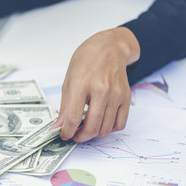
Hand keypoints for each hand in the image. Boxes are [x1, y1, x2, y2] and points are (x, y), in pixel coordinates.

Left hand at [52, 27, 139, 142]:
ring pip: (106, 128)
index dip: (67, 132)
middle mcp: (101, 90)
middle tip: (75, 136)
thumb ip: (64, 106)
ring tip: (86, 129)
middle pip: (92, 127)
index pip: (74, 117)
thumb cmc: (86, 61)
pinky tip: (101, 124)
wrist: (109, 47)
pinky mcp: (126, 97)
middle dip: (81, 137)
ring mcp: (116, 94)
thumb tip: (58, 126)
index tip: (64, 135)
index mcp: (82, 84)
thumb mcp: (68, 80)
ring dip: (94, 135)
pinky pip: (120, 123)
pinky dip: (109, 129)